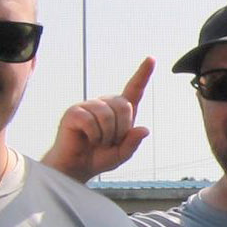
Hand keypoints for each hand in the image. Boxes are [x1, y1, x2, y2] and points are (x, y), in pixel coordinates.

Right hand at [41, 57, 152, 181]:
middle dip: (121, 129)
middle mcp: (103, 105)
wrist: (76, 167)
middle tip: (109, 142)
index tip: (152, 59)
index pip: (133, 90)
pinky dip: (93, 136)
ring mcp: (88, 106)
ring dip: (106, 135)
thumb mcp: (122, 154)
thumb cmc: (98, 158)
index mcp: (118, 112)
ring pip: (107, 115)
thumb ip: (133, 143)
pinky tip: (87, 139)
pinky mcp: (74, 112)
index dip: (143, 75)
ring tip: (97, 142)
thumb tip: (144, 129)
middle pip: (124, 105)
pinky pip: (91, 121)